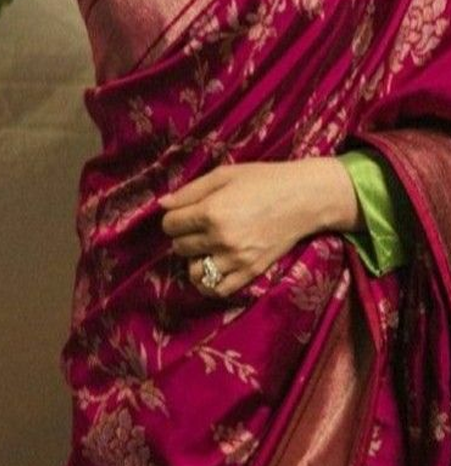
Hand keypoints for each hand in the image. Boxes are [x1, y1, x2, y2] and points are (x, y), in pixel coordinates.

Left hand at [158, 157, 357, 298]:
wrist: (303, 199)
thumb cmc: (263, 180)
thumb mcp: (224, 175)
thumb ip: (190, 191)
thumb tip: (161, 204)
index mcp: (211, 212)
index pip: (170, 225)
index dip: (174, 218)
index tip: (185, 214)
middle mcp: (220, 239)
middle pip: (180, 247)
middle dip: (184, 236)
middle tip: (198, 228)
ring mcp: (236, 260)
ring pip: (194, 272)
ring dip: (194, 260)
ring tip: (205, 249)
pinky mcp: (250, 273)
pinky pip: (218, 289)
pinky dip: (209, 282)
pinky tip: (213, 267)